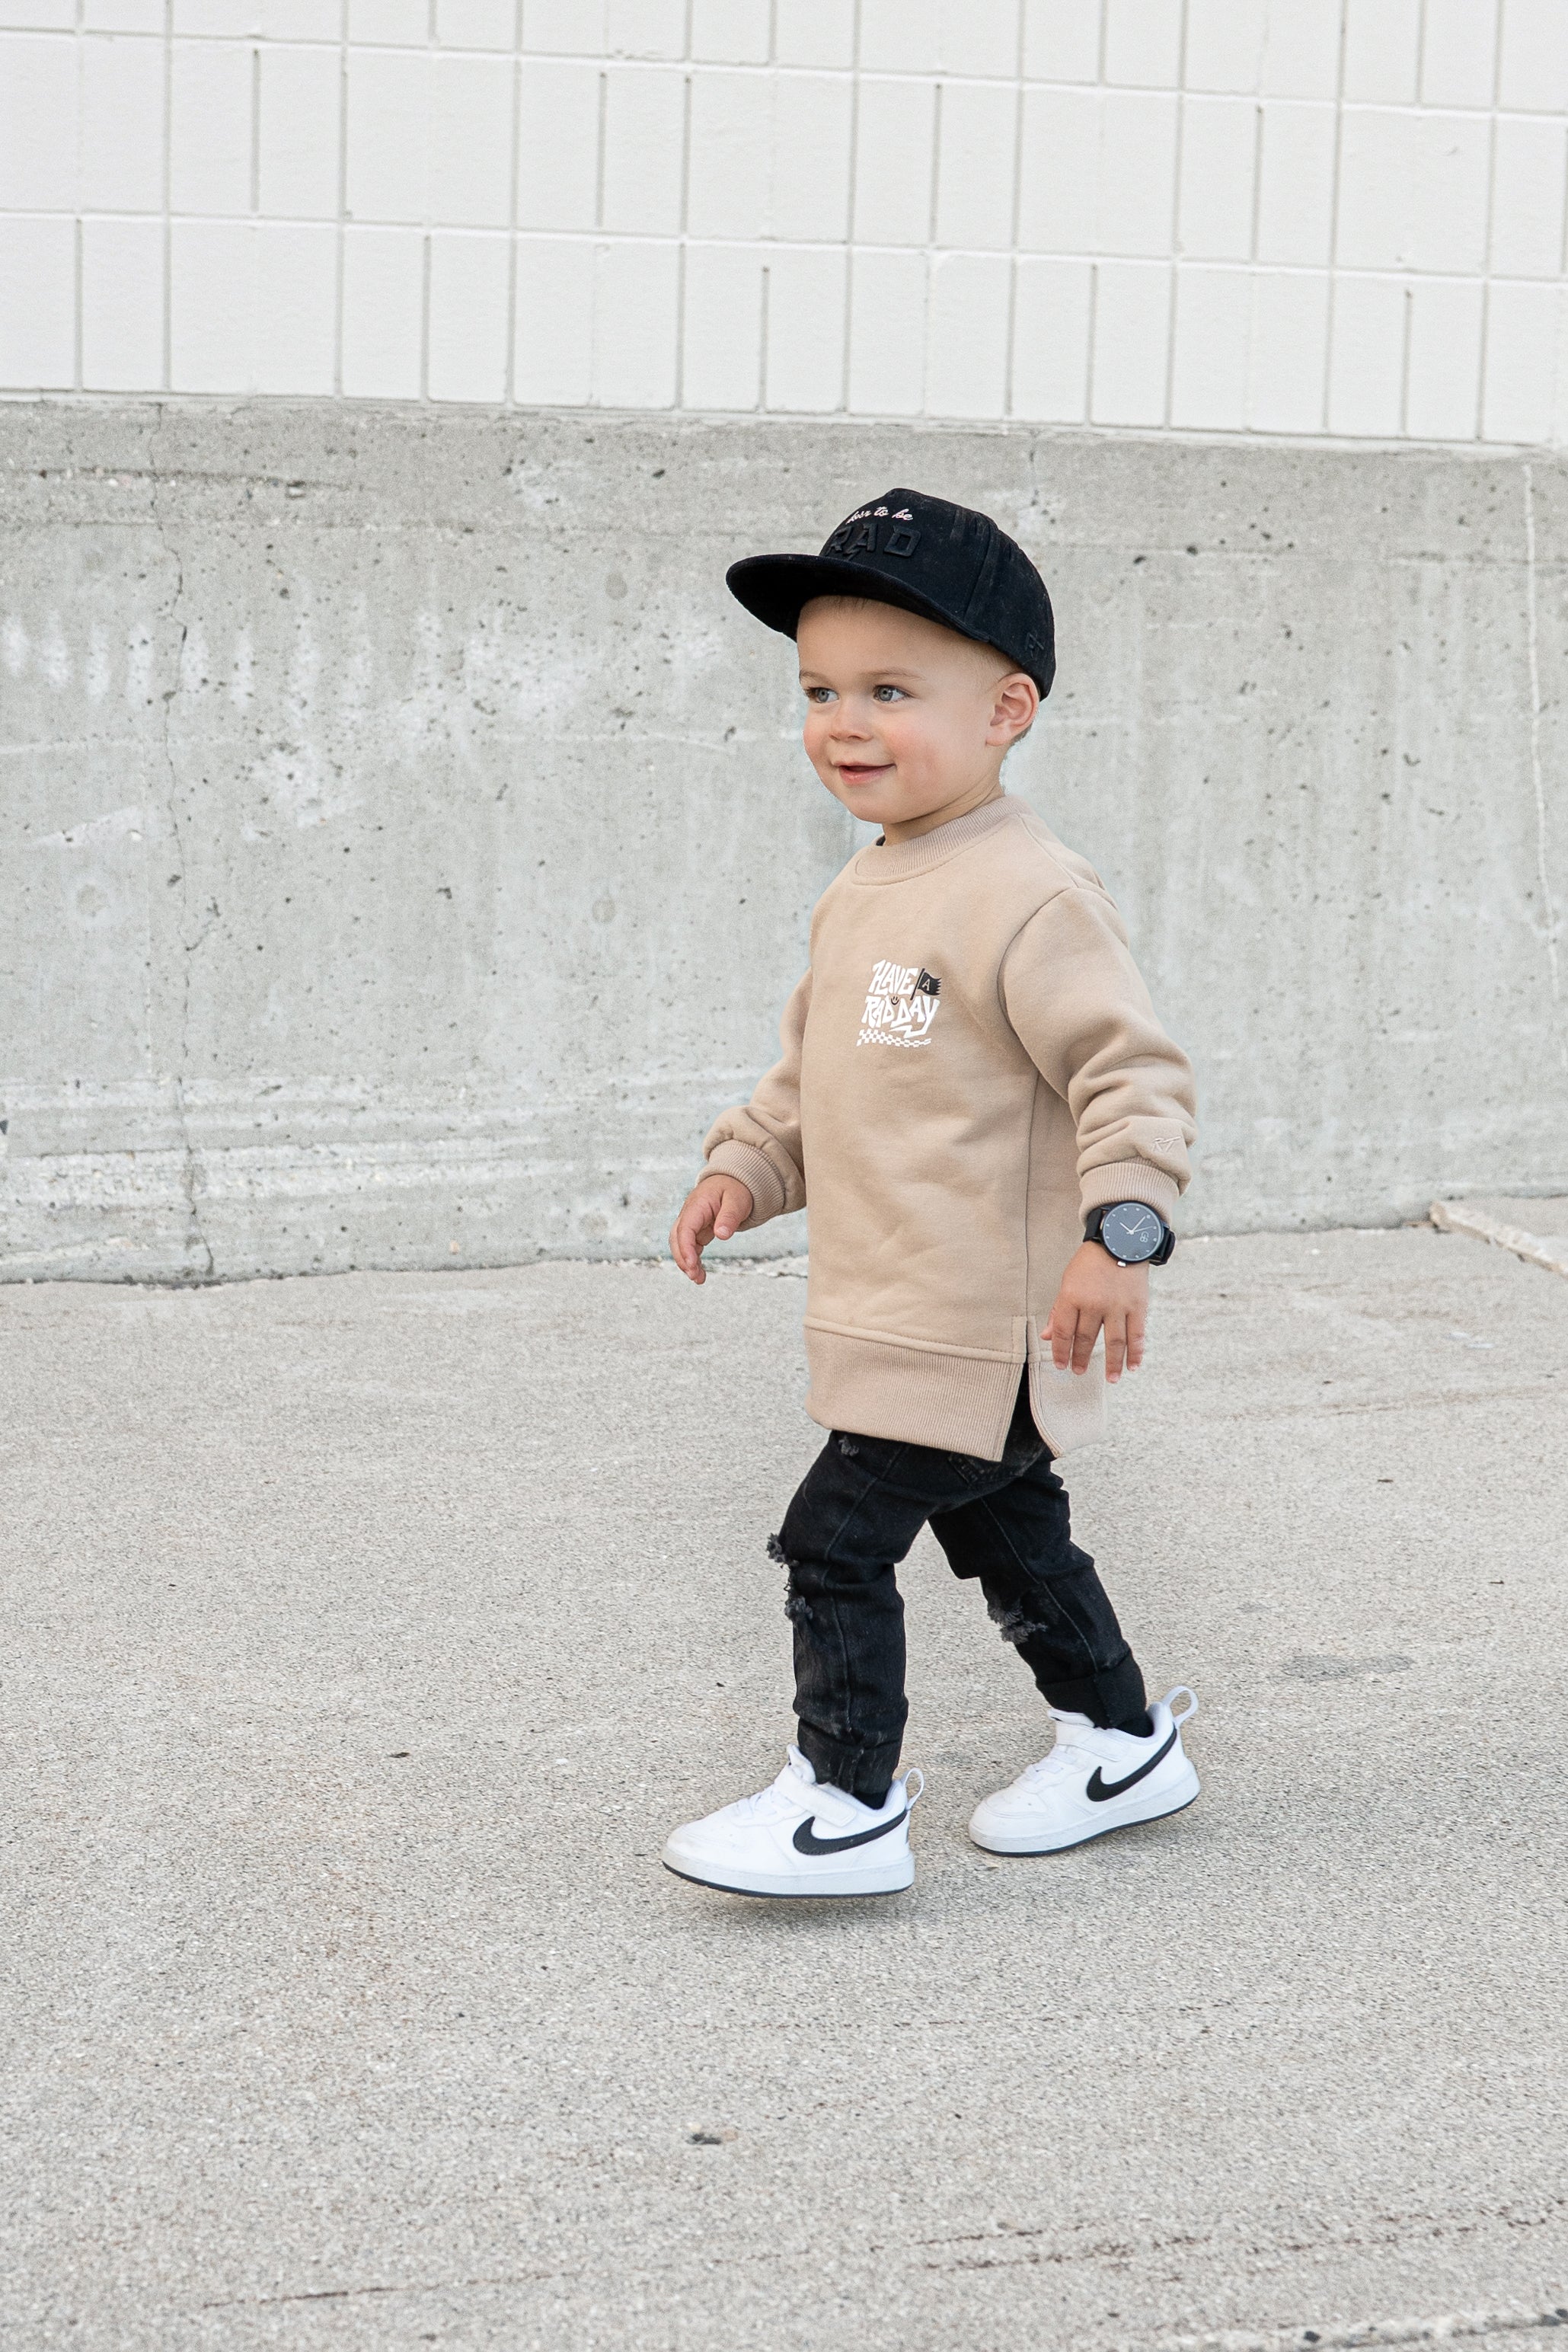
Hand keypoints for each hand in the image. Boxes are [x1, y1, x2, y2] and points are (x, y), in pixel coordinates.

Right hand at [669, 1174, 754, 1284]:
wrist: (733, 1181)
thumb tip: (722, 1235)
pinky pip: (690, 1246)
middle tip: (695, 1276)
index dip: (685, 1248)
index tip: (692, 1264)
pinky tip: (699, 1272)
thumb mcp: (737, 1200)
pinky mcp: (696, 1230)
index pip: (685, 1228)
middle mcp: (689, 1214)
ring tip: (699, 1279)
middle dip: (682, 1258)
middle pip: (676, 1238)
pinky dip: (693, 1260)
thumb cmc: (735, 1189)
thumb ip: (729, 1217)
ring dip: (686, 1262)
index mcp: (697, 1205)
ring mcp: (691, 1222)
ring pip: (680, 1244)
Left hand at [1044, 1241, 1148, 1382]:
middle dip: (1081, 1358)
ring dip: (1112, 1364)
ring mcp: (1117, 1306)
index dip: (1060, 1351)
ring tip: (1110, 1379)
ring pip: (1114, 1343)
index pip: (1062, 1331)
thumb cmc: (1090, 1262)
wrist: (1120, 1239)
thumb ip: (1058, 1310)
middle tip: (1079, 1372)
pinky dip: (1136, 1353)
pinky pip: (1136, 1335)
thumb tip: (1047, 1336)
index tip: (1061, 1365)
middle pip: (1086, 1339)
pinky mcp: (1137, 1306)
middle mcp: (1094, 1304)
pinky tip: (1132, 1367)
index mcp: (1072, 1296)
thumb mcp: (1067, 1281)